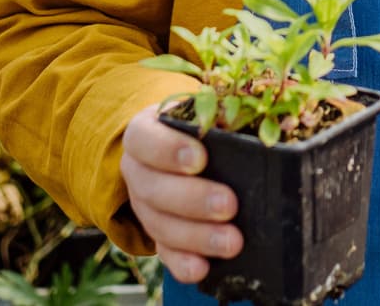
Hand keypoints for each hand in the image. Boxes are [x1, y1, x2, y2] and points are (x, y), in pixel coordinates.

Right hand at [120, 104, 242, 284]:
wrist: (176, 150)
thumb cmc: (196, 129)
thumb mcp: (201, 112)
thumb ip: (216, 116)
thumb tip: (242, 123)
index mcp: (143, 133)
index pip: (145, 140)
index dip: (169, 151)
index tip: (200, 159)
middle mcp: (137, 172)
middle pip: (153, 189)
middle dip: (193, 200)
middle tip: (229, 205)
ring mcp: (144, 207)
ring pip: (160, 225)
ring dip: (197, 236)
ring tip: (232, 242)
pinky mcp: (156, 235)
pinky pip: (165, 253)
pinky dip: (183, 263)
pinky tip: (203, 268)